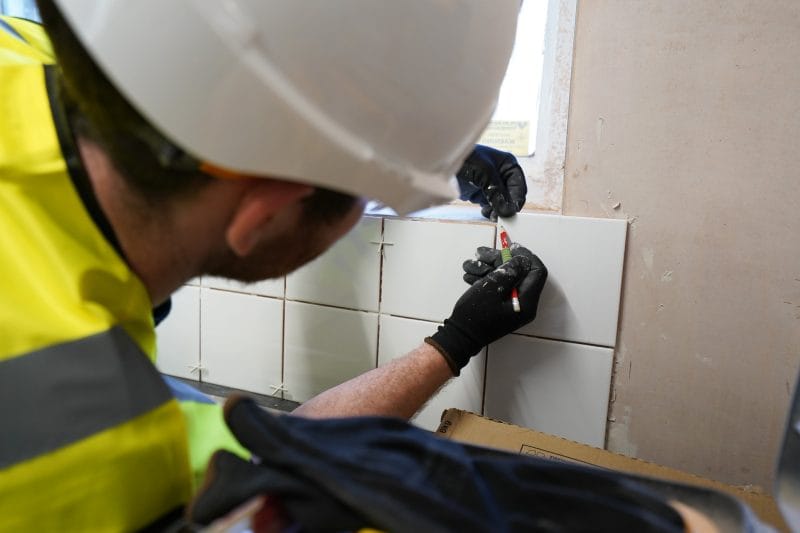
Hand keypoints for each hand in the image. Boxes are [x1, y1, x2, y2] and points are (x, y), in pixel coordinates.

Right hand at [426, 244, 546, 373]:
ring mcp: (512, 306)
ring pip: (506, 279)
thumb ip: (510, 271)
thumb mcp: (492, 287)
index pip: (537, 272)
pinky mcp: (501, 307)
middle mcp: (523, 304)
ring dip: (489, 268)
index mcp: (527, 301)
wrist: (460, 337)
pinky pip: (498, 288)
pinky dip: (486, 279)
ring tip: (470, 264)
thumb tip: (521, 258)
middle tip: (482, 253)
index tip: (510, 246)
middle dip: (500, 260)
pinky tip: (470, 275)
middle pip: (519, 273)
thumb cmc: (476, 315)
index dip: (526, 256)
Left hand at [456, 144, 526, 219]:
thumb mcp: (484, 172)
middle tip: (501, 216)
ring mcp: (492, 184)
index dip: (516, 199)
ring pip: (502, 202)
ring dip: (499, 210)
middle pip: (512, 196)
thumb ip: (496, 191)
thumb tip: (506, 209)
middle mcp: (502, 174)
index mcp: (508, 164)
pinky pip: (491, 205)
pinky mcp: (482, 192)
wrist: (444, 160)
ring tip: (492, 215)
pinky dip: (490, 210)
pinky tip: (486, 212)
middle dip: (507, 206)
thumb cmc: (466, 158)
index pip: (519, 186)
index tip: (510, 210)